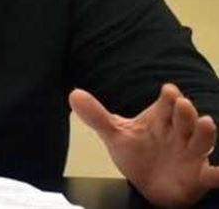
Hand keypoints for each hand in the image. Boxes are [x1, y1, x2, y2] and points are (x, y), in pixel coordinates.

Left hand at [70, 84, 218, 207]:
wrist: (149, 187)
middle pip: (184, 119)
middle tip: (182, 104)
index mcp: (161, 120)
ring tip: (206, 122)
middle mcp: (179, 133)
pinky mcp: (199, 177)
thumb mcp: (116, 136)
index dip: (169, 97)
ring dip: (205, 132)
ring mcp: (191, 154)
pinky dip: (218, 174)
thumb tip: (73, 94)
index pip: (166, 104)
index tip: (168, 90)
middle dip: (184, 112)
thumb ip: (97, 116)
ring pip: (201, 141)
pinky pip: (213, 176)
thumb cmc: (137, 154)